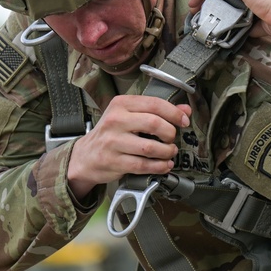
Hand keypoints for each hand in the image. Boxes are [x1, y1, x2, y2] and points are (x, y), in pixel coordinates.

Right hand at [66, 95, 191, 197]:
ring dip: (167, 152)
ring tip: (169, 152)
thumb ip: (157, 111)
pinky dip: (159, 166)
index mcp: (121, 104)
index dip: (174, 113)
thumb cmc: (111, 134)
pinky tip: (164, 164)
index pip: (154, 104)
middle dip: (170, 133)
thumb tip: (185, 109)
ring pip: (150, 147)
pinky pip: (143, 165)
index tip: (183, 120)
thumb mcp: (130, 116)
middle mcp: (115, 121)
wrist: (85, 156)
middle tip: (172, 138)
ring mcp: (113, 142)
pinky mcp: (114, 161)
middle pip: (154, 124)